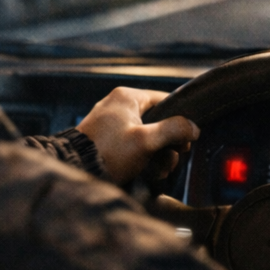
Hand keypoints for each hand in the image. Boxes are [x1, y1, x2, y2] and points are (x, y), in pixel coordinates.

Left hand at [76, 87, 198, 184]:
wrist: (77, 171)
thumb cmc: (109, 152)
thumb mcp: (145, 141)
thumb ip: (172, 130)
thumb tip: (193, 127)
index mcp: (127, 97)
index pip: (165, 100)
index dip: (179, 120)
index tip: (185, 140)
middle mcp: (119, 104)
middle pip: (157, 120)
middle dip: (167, 145)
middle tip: (169, 161)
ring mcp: (112, 122)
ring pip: (146, 134)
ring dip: (156, 154)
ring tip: (157, 171)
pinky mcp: (107, 138)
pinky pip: (133, 143)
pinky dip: (142, 157)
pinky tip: (146, 172)